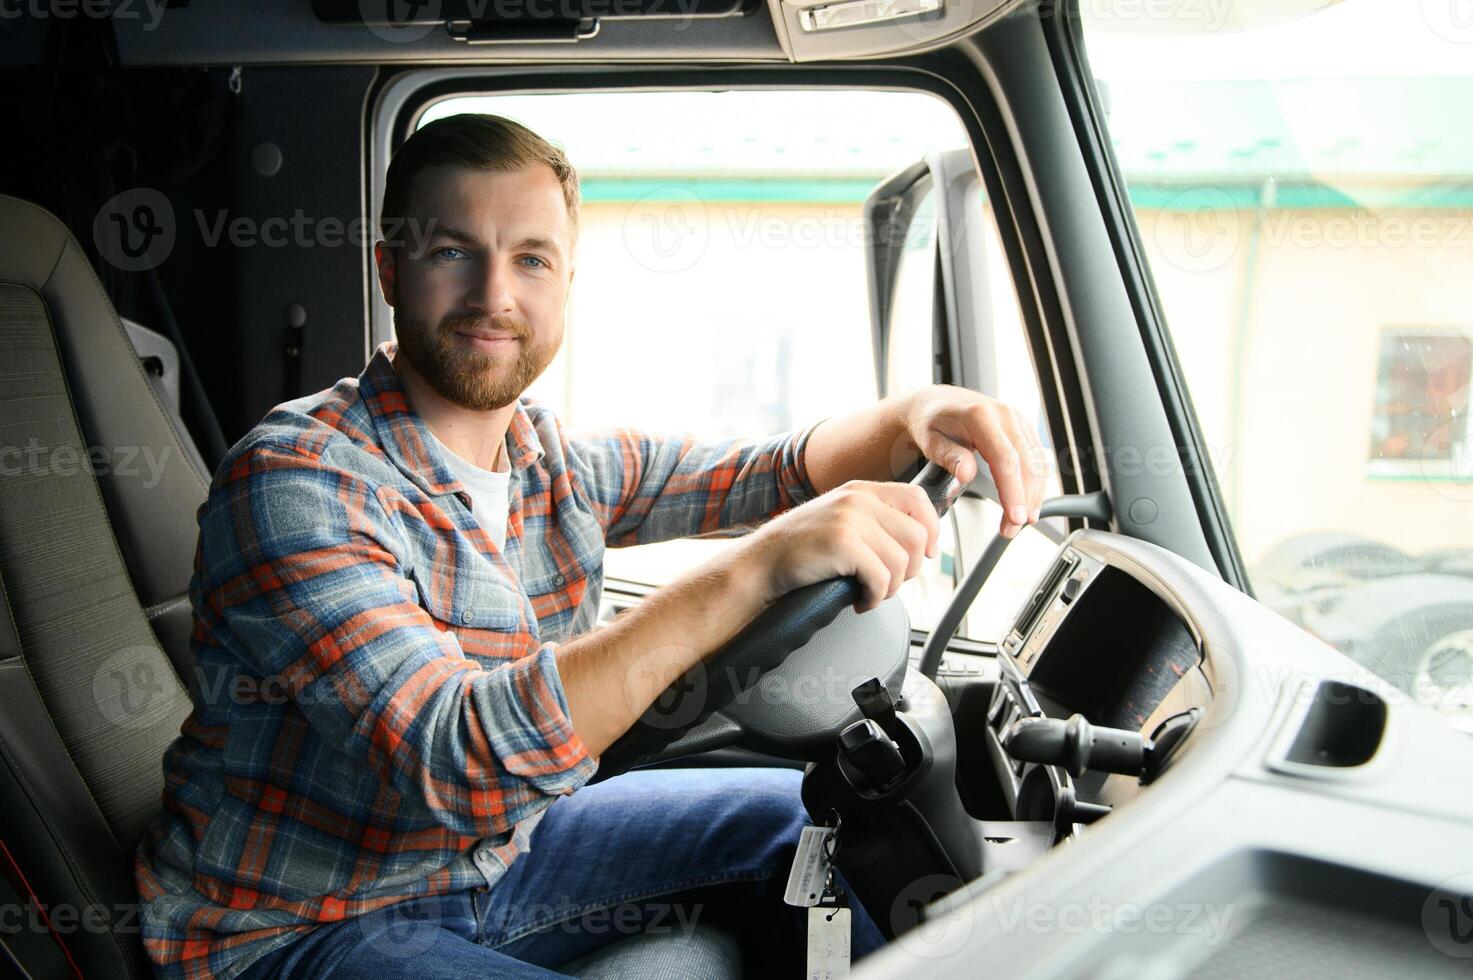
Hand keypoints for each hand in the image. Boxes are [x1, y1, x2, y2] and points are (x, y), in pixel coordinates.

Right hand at [746, 481, 939, 611]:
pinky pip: (882, 578)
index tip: (926, 553)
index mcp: (861, 490)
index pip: (917, 499)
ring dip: (891, 587)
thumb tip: (919, 545)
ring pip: (902, 561)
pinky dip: (875, 598)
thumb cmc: (799, 550)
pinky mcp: (843, 544)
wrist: (760, 564)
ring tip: (870, 592)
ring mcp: (849, 519)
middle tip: (889, 582)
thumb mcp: (839, 520)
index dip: (931, 529)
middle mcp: (858, 499)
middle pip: (916, 536)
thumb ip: (874, 521)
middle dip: (911, 569)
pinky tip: (859, 600)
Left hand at [902, 385, 1051, 538]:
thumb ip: (949, 456)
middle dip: (1024, 500)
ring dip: (1032, 496)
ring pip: (1036, 463)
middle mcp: (1004, 415)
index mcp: (980, 416)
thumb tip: (966, 474)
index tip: (1014, 516)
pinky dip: (1035, 484)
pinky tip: (1028, 504)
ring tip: (1017, 523)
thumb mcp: (929, 440)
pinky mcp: (1023, 429)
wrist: (937, 403)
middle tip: (1011, 529)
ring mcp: (1017, 420)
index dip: (1013, 490)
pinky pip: (1036, 459)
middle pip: (1026, 463)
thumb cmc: (930, 422)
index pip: (1005, 458)